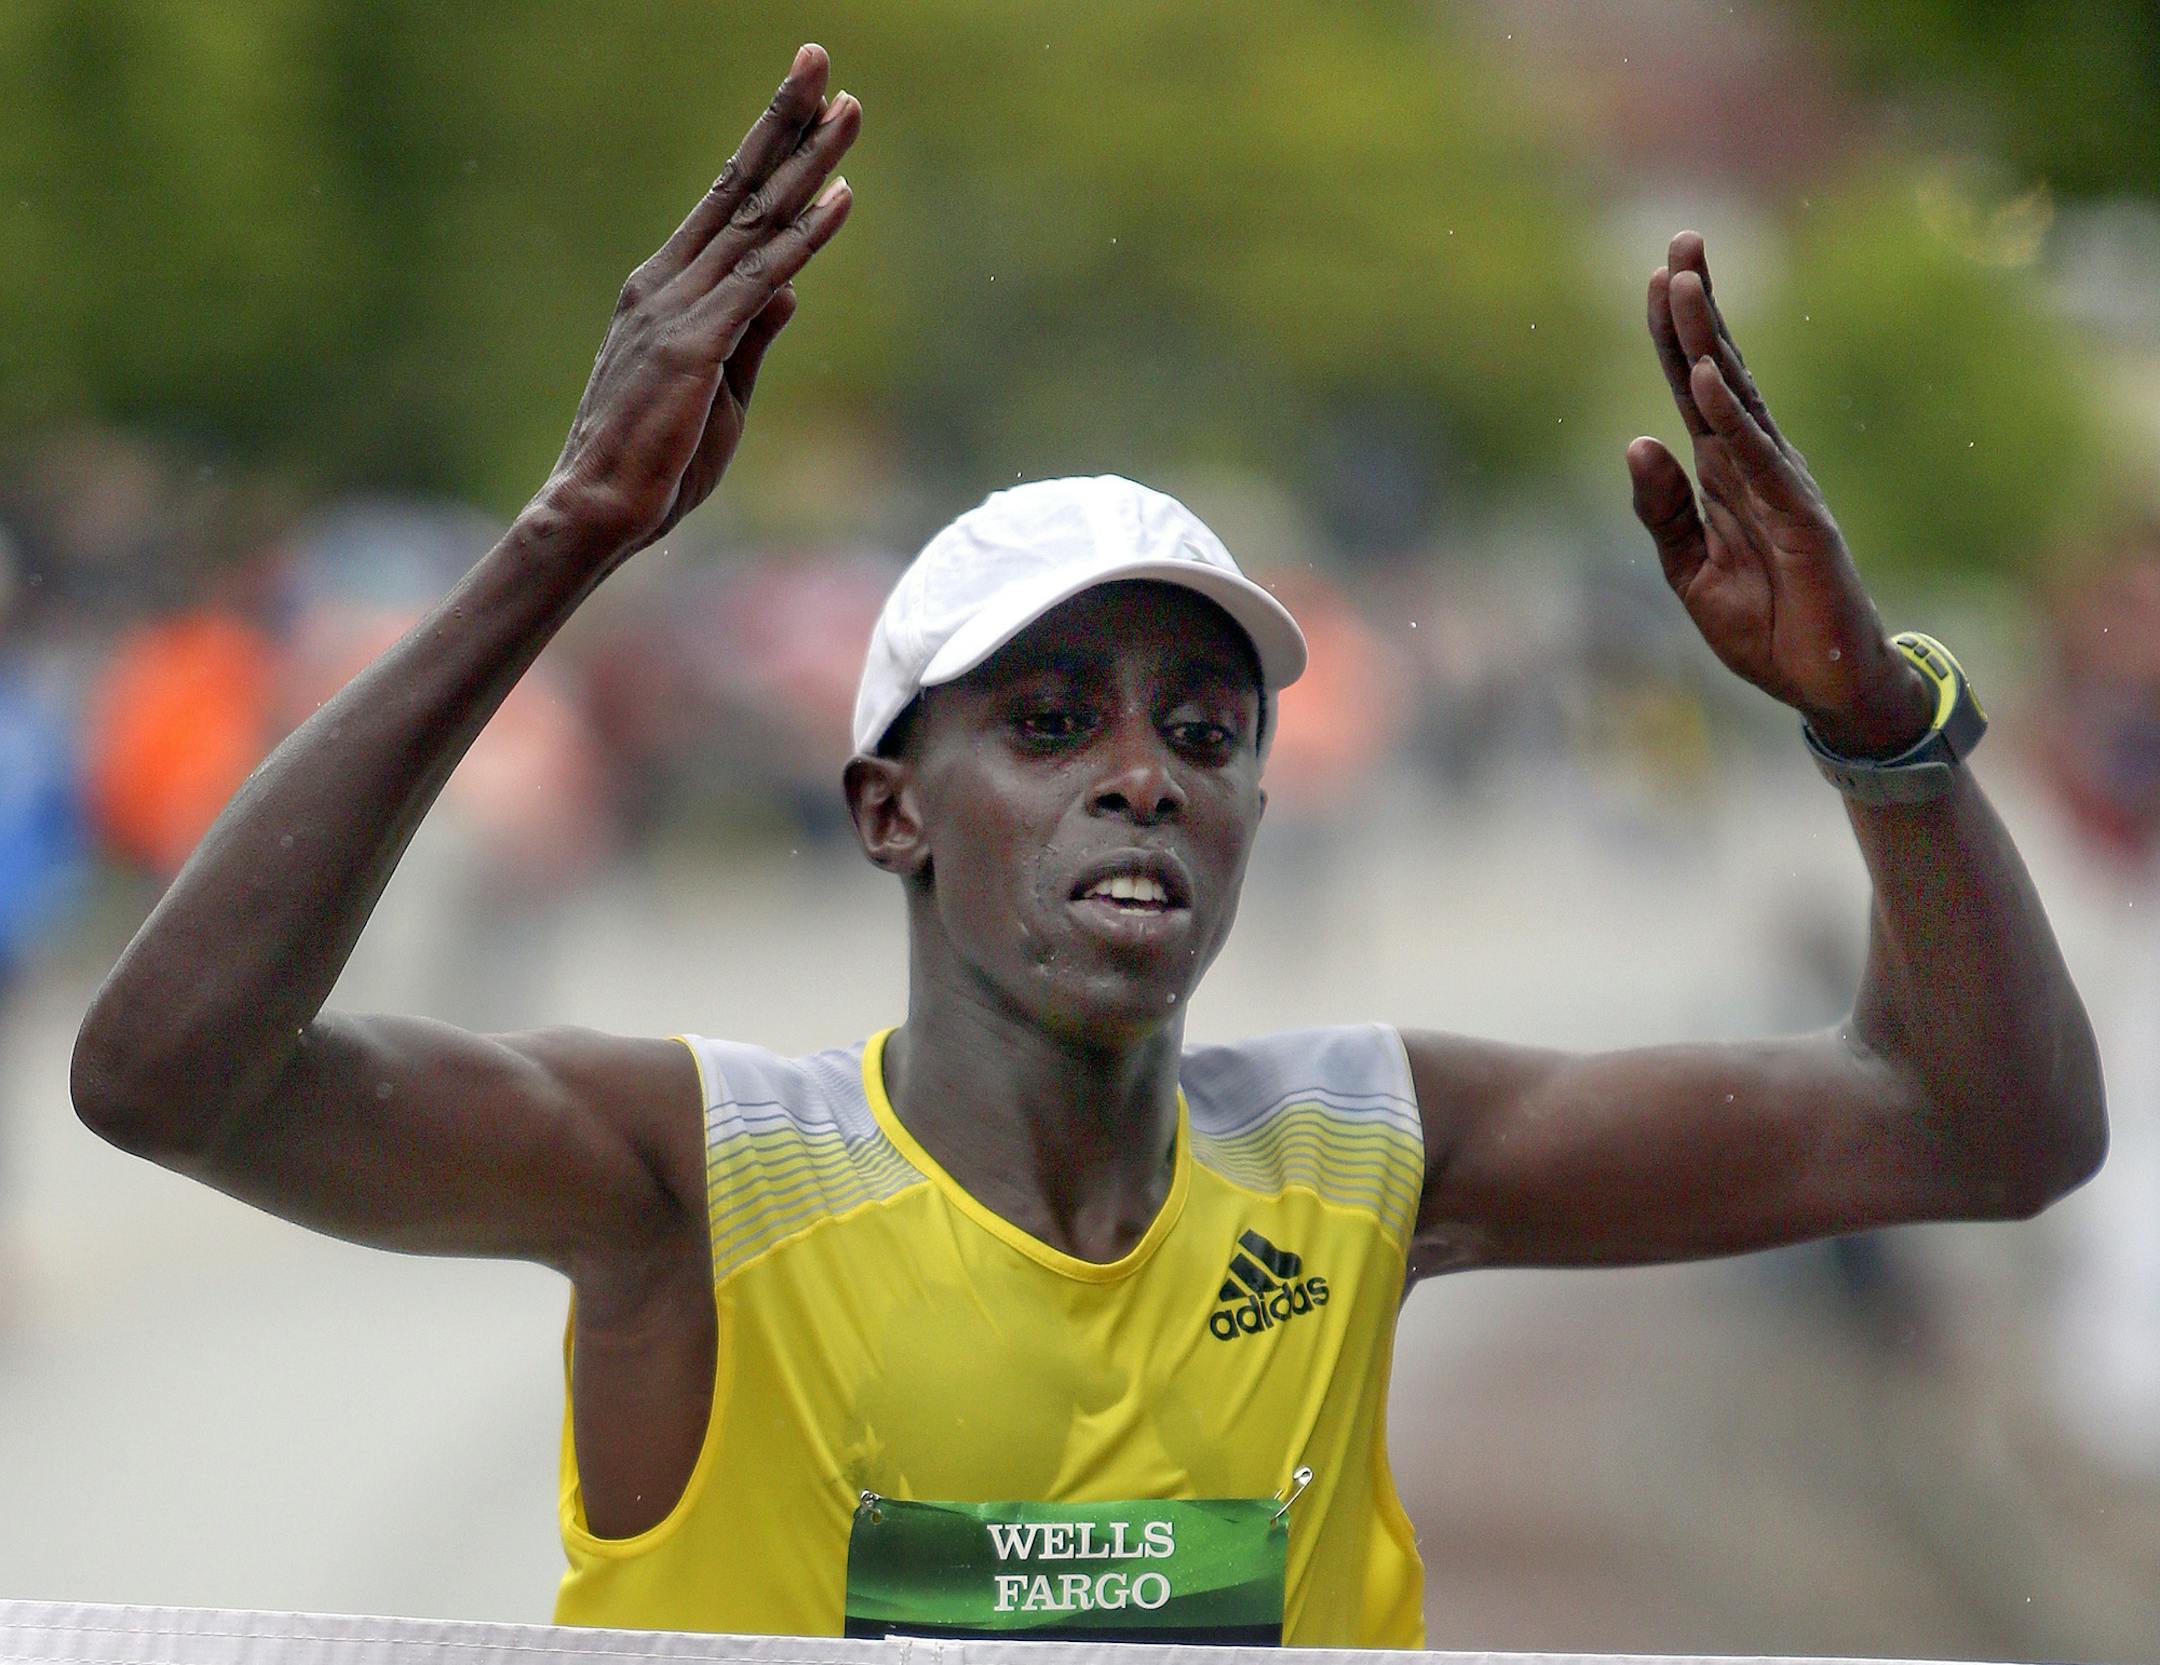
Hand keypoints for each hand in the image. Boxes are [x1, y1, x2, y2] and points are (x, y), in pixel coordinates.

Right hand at [539, 44, 858, 558]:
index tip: (805, 101)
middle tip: (821, 58)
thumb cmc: (654, 463)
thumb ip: (750, 334)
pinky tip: (841, 198)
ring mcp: (679, 309)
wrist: (596, 510)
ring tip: (851, 108)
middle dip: (785, 120)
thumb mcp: (718, 390)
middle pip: (740, 187)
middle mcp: (666, 284)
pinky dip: (806, 236)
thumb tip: (787, 287)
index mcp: (664, 292)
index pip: (726, 204)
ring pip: (757, 220)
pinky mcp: (697, 345)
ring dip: (809, 161)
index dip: (768, 148)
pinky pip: (762, 278)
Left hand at [1627, 232, 1930, 757]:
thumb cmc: (1763, 625)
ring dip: (1707, 341)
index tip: (1656, 272)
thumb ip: (1662, 510)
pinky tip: (1706, 379)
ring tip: (1681, 283)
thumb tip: (1635, 441)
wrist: (1822, 685)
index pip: (1693, 390)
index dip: (1674, 336)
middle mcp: (1755, 466)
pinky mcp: (1802, 522)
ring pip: (1739, 401)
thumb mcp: (1688, 570)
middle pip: (1720, 372)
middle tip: (1682, 239)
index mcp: (1723, 475)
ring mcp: (1781, 488)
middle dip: (1698, 308)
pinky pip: (1758, 462)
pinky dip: (1730, 420)